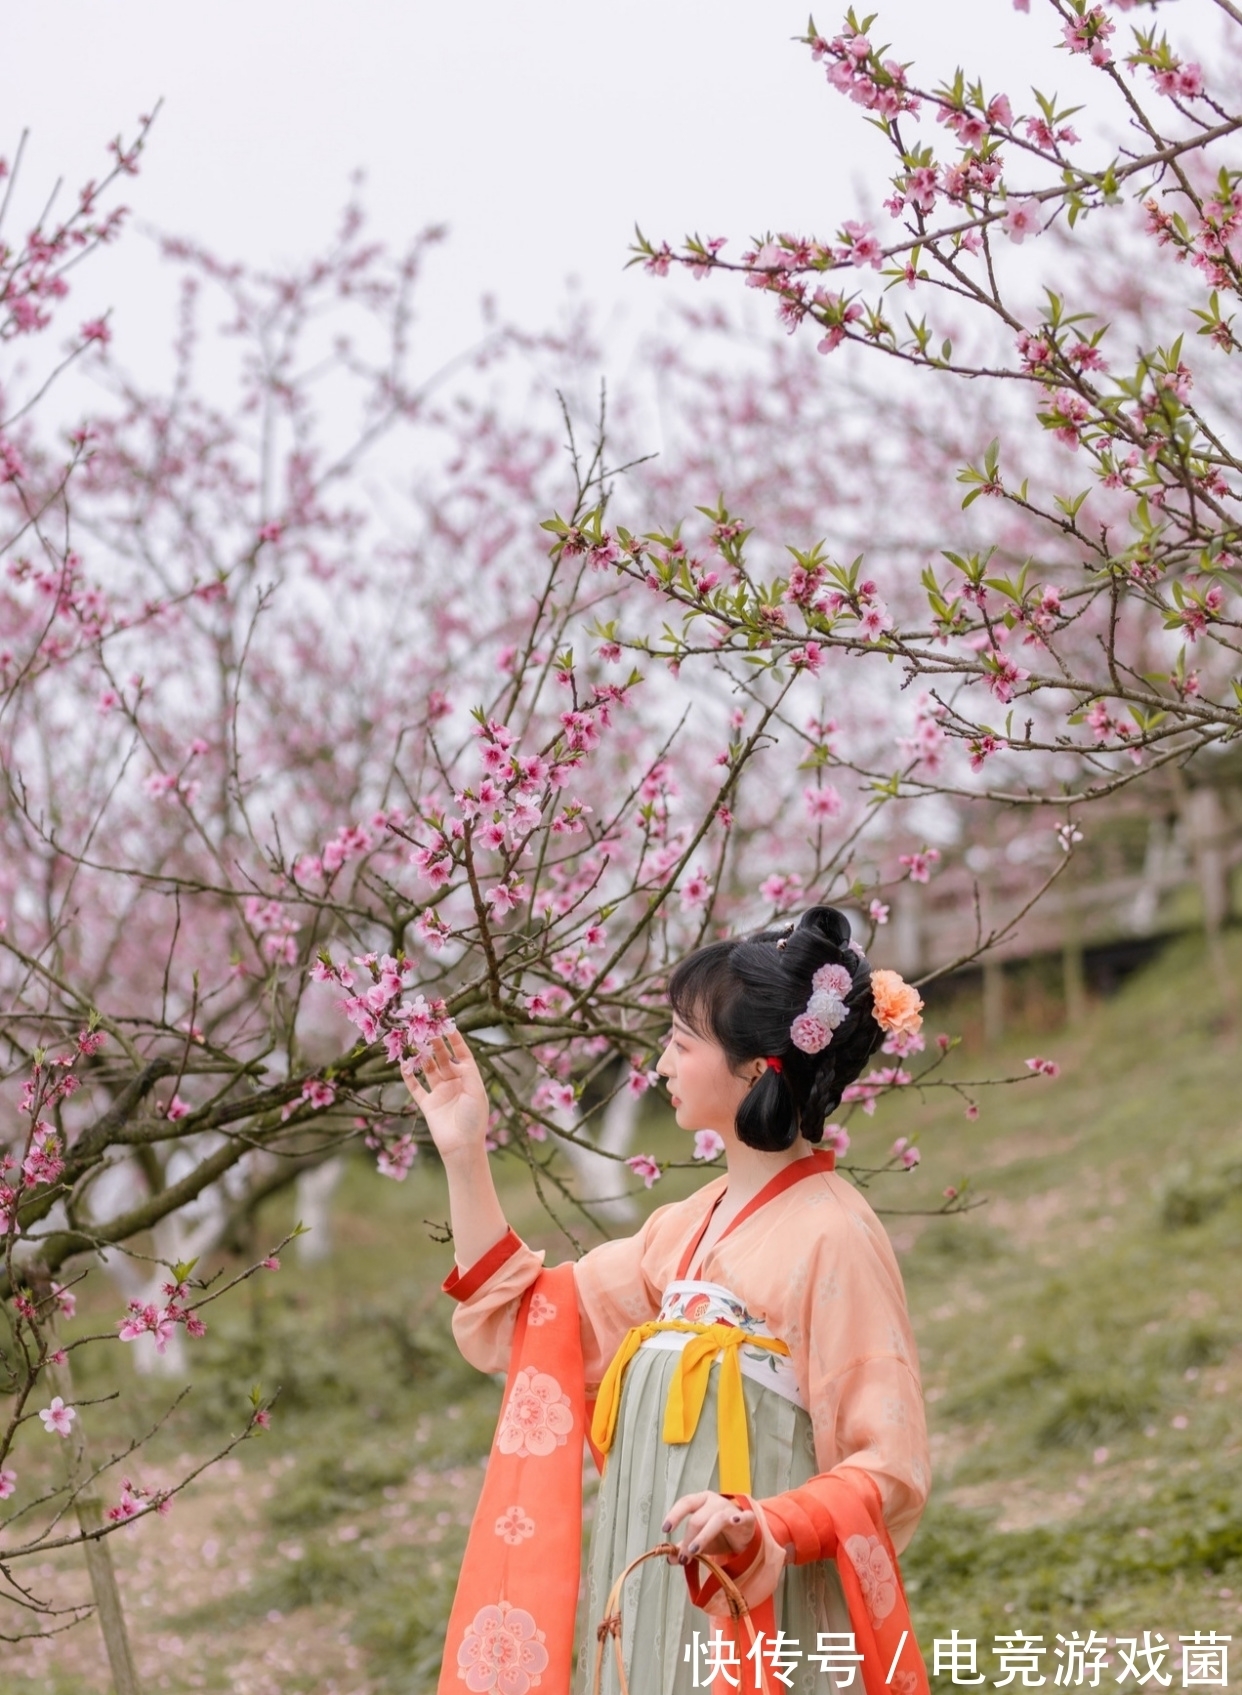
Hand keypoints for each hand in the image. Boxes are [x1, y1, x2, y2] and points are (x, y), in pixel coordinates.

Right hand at [399, 1026, 489, 1161]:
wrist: (462, 1146)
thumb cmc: (474, 1120)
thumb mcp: (476, 1092)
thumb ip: (468, 1072)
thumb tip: (459, 1055)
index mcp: (469, 1079)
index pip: (462, 1054)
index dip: (455, 1040)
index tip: (447, 1025)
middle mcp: (454, 1083)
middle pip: (444, 1059)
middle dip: (436, 1044)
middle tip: (427, 1029)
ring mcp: (440, 1093)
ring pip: (429, 1070)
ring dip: (422, 1057)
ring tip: (414, 1042)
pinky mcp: (428, 1104)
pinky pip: (416, 1087)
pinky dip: (409, 1077)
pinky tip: (403, 1065)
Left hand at [662, 1490, 755, 1565]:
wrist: (743, 1535)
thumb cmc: (718, 1534)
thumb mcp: (699, 1540)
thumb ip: (684, 1547)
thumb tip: (669, 1558)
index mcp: (701, 1501)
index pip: (685, 1503)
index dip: (675, 1515)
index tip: (666, 1529)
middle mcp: (714, 1502)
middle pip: (698, 1518)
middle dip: (688, 1539)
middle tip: (683, 1558)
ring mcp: (731, 1509)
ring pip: (716, 1520)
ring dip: (703, 1537)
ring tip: (695, 1552)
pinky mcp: (747, 1518)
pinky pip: (744, 1517)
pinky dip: (740, 1518)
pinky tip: (735, 1521)